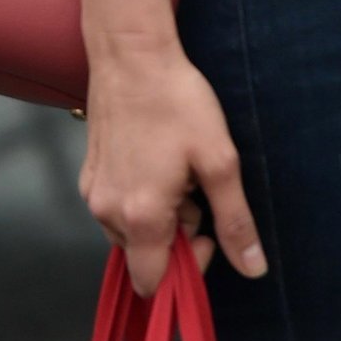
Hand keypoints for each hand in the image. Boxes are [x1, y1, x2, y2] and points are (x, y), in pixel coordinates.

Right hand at [80, 42, 266, 297]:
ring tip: (177, 170)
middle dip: (175, 236)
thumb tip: (253, 269)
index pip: (154, 283)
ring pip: (129, 232)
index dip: (187, 267)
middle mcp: (108, 215)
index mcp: (141, 218)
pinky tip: (156, 160)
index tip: (208, 228)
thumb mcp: (219, 160)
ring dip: (157, 217)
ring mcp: (93, 196)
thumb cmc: (179, 103)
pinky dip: (138, 199)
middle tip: (196, 189)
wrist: (133, 57)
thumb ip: (234, 221)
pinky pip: (115, 208)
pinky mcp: (87, 176)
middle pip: (143, 257)